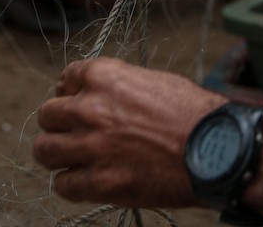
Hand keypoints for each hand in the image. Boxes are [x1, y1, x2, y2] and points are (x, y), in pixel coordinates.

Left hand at [33, 57, 225, 207]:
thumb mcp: (156, 81)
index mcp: (106, 77)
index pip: (66, 78)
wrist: (217, 148)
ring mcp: (92, 147)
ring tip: (72, 158)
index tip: (75, 101)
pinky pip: (64, 185)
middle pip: (48, 115)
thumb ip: (121, 86)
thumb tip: (105, 97)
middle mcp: (91, 109)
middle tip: (74, 132)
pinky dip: (71, 184)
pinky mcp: (100, 182)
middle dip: (59, 124)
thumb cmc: (195, 113)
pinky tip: (86, 181)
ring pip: (45, 150)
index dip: (69, 91)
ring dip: (57, 153)